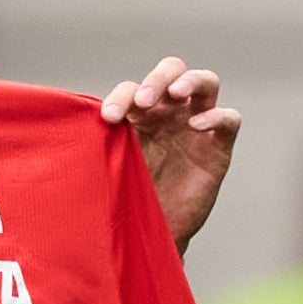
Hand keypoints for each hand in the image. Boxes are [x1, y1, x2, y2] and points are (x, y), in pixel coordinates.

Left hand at [102, 54, 239, 253]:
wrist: (155, 232)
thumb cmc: (131, 197)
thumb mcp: (111, 169)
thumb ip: (100, 146)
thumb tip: (73, 131)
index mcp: (142, 114)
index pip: (133, 88)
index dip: (121, 96)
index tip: (109, 118)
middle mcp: (171, 113)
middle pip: (172, 71)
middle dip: (158, 79)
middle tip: (143, 101)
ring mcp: (197, 125)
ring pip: (206, 82)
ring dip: (191, 81)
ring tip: (176, 93)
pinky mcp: (218, 146)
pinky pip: (229, 119)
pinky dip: (216, 116)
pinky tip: (197, 126)